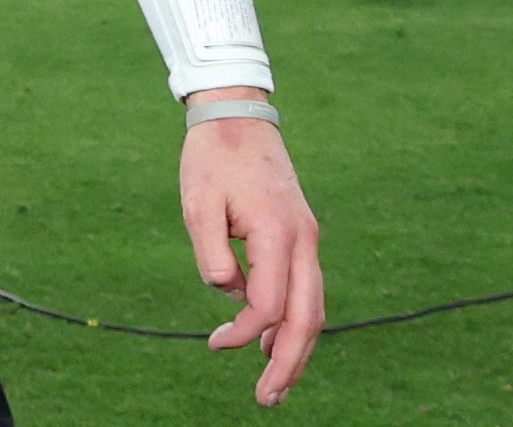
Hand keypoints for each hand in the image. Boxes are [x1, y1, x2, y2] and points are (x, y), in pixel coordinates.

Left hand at [178, 114, 325, 405]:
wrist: (238, 115)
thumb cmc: (213, 158)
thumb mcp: (198, 204)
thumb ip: (211, 254)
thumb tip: (227, 293)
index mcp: (277, 232)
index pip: (268, 304)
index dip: (244, 332)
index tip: (215, 342)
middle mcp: (303, 239)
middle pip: (308, 318)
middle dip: (290, 364)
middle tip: (267, 400)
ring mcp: (308, 238)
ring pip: (314, 307)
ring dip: (298, 348)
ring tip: (277, 384)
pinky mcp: (301, 235)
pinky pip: (306, 289)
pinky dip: (296, 321)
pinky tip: (277, 342)